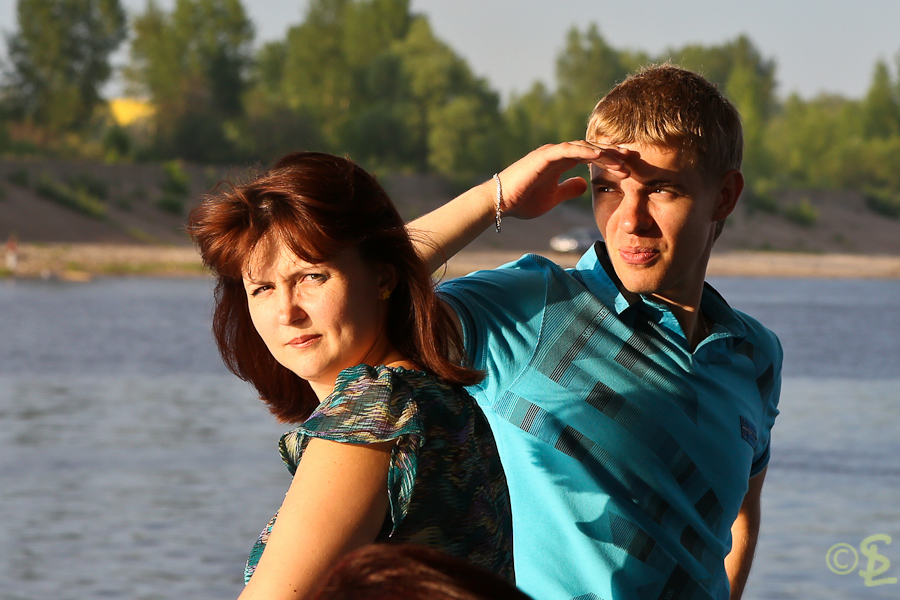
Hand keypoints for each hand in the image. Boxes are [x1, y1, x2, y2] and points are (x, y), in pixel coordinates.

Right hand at [497, 141, 630, 219]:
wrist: (500, 203)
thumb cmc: (523, 201)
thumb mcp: (553, 197)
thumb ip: (569, 189)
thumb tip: (584, 184)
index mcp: (561, 162)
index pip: (591, 158)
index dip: (611, 161)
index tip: (630, 168)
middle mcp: (558, 153)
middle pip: (593, 149)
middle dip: (614, 154)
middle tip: (636, 159)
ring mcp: (552, 152)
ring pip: (585, 147)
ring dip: (606, 154)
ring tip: (624, 161)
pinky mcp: (545, 155)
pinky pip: (570, 149)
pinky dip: (587, 151)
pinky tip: (603, 156)